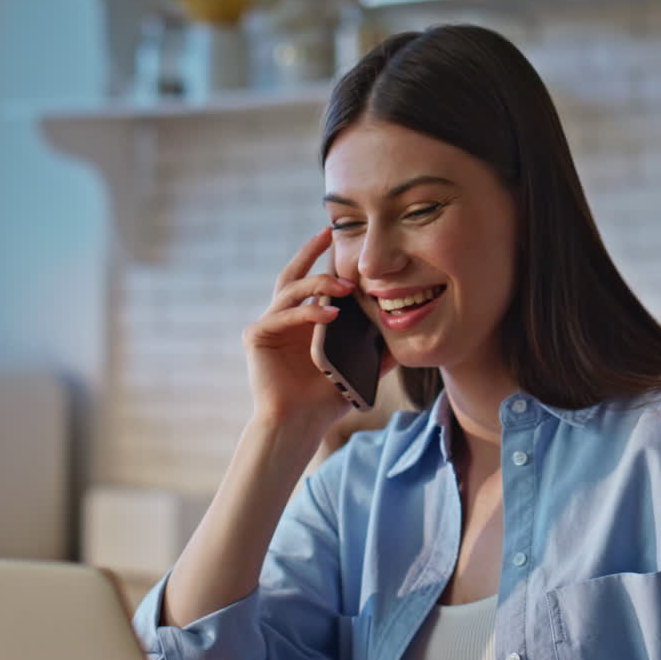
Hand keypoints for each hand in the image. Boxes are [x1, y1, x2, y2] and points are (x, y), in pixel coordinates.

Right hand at [241, 227, 395, 429]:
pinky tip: (330, 314)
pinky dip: (308, 313)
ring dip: (318, 284)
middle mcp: (283, 318)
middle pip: (294, 275)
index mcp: (303, 323)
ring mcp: (268, 325)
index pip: (313, 284)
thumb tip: (404, 342)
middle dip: (310, 252)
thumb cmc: (324, 400)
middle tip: (329, 234)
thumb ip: (375, 353)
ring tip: (344, 285)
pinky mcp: (256, 337)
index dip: (326, 262)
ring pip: (290, 291)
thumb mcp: (356, 370)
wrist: (298, 425)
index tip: (344, 242)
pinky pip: (284, 316)